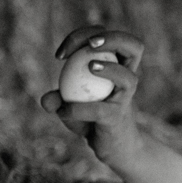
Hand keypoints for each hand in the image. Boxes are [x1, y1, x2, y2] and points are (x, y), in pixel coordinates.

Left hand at [43, 26, 147, 168]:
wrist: (110, 146)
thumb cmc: (90, 118)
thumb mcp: (69, 106)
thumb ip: (56, 101)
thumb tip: (47, 99)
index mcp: (116, 65)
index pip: (105, 37)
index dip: (83, 36)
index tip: (60, 55)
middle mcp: (126, 77)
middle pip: (133, 46)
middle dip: (113, 38)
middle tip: (90, 45)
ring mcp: (124, 98)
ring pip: (128, 77)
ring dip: (109, 69)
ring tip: (90, 67)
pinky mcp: (117, 118)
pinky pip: (99, 110)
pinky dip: (79, 109)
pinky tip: (65, 111)